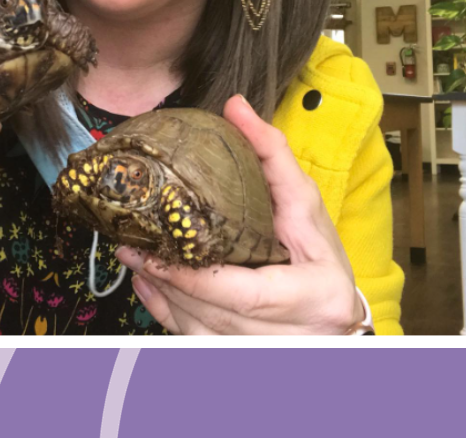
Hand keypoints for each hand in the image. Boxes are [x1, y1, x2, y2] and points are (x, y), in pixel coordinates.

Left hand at [117, 95, 363, 334]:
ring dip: (159, 293)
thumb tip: (235, 106)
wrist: (335, 322)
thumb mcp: (307, 209)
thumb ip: (272, 158)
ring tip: (132, 257)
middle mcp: (287, 336)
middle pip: (209, 311)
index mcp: (311, 298)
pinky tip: (146, 282)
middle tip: (129, 245)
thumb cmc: (322, 264)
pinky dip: (163, 311)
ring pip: (194, 329)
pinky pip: (189, 339)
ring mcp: (260, 354)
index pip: (240, 295)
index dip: (192, 278)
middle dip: (164, 279)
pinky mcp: (235, 359)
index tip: (154, 253)